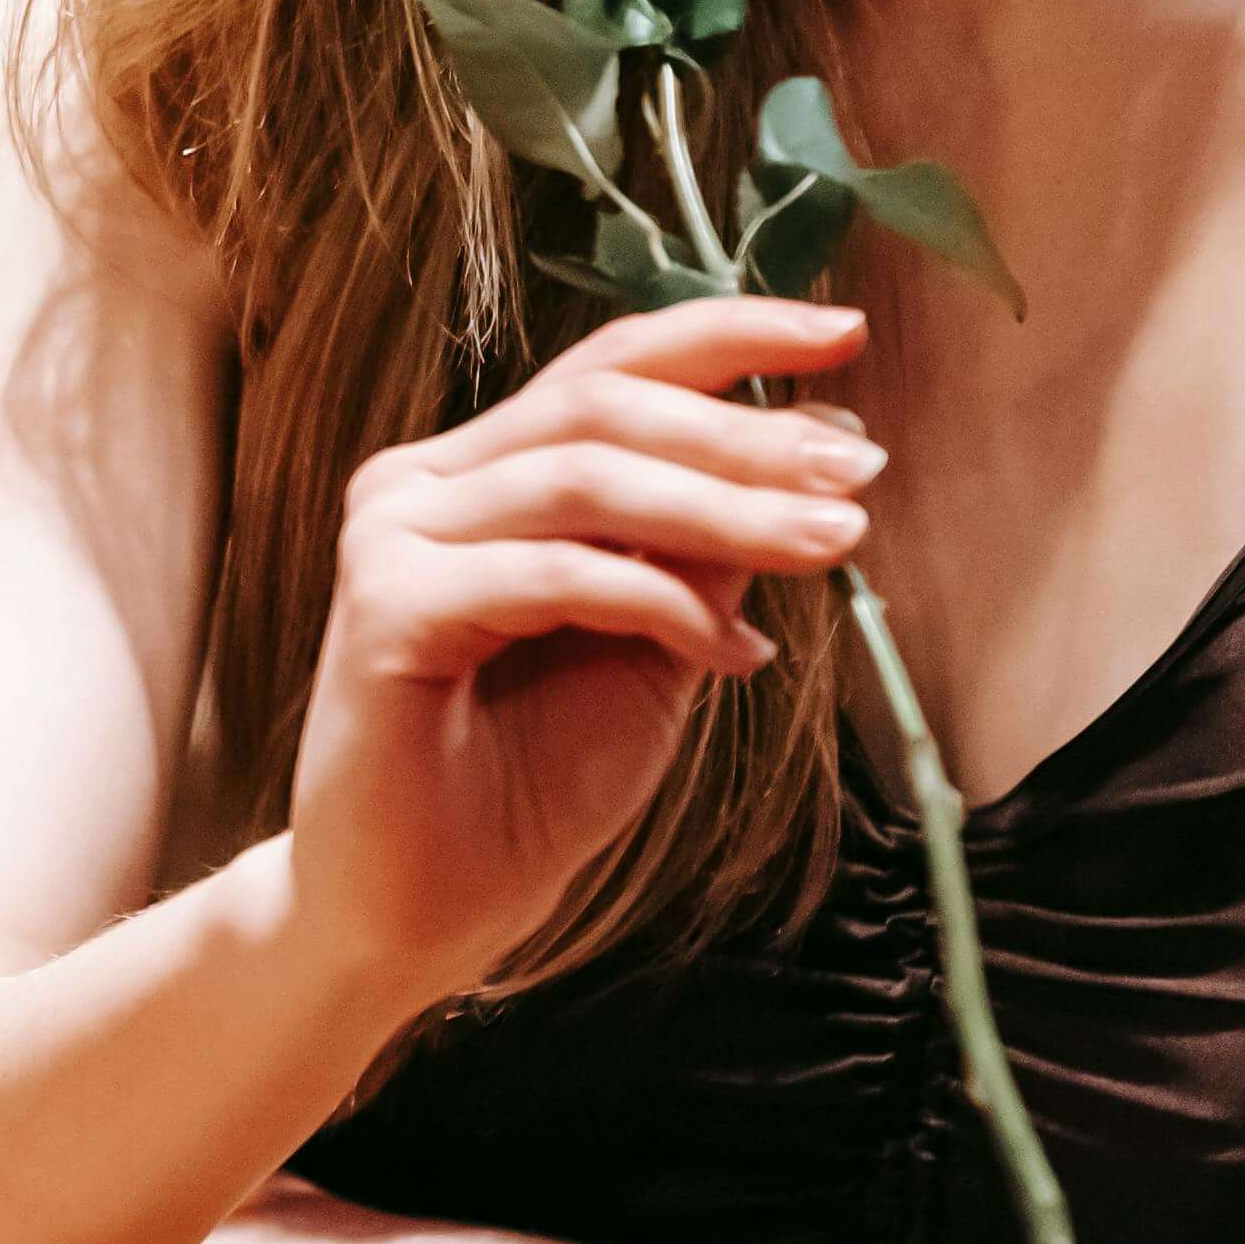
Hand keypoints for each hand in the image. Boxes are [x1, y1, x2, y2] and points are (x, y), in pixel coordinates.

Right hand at [287, 294, 873, 1010]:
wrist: (421, 910)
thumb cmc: (525, 781)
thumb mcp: (655, 646)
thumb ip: (705, 551)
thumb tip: (822, 446)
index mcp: (477, 473)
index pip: (605, 370)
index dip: (726, 337)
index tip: (845, 333)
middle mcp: (420, 484)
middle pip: (601, 409)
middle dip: (745, 434)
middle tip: (858, 477)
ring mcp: (391, 540)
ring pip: (583, 479)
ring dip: (726, 508)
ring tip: (832, 547)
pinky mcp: (386, 610)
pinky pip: (553, 575)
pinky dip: (659, 605)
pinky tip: (730, 657)